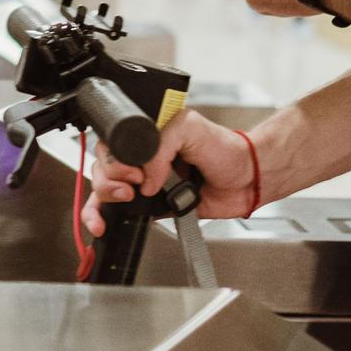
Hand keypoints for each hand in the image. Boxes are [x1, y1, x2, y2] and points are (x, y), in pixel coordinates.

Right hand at [83, 111, 257, 237]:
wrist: (247, 180)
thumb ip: (159, 148)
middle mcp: (142, 156)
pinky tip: (104, 222)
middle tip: (135, 182)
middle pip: (103, 165)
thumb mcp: (189, 128)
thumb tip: (144, 180)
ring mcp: (145, 181)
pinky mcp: (151, 205)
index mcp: (146, 133)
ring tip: (129, 197)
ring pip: (104, 188)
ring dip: (106, 196)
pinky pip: (119, 211)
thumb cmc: (225, 148)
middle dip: (110, 177)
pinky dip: (105, 217)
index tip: (131, 168)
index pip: (111, 141)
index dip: (114, 157)